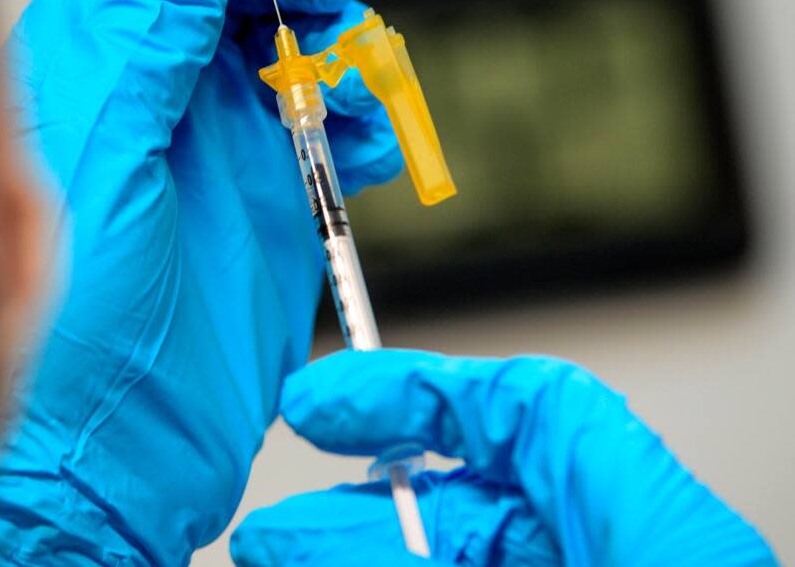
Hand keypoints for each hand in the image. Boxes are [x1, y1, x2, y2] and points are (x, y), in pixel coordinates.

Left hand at [0, 0, 403, 565]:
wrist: (98, 462)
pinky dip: (360, 110)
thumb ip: (145, 28)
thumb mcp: (99, 158)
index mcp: (92, 51)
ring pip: (292, 31)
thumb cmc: (61, 330)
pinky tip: (360, 137)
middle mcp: (153, 81)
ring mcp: (212, 134)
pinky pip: (327, 114)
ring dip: (337, 34)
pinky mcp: (262, 189)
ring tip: (342, 77)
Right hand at [231, 350, 776, 565]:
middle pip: (483, 493)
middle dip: (366, 507)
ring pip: (466, 550)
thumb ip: (423, 553)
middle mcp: (620, 551)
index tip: (323, 400)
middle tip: (275, 532)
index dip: (418, 385)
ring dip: (366, 547)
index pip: (537, 409)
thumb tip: (297, 533)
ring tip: (281, 556)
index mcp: (659, 529)